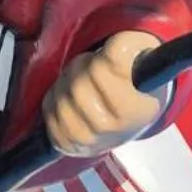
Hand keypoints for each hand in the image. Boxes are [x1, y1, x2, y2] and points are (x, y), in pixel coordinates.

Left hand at [43, 31, 163, 157]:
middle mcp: (112, 130)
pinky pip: (49, 116)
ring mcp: (90, 142)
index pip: (99, 72)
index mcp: (135, 109)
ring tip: (81, 83)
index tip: (110, 60)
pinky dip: (54, 101)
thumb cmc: (136, 80)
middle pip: (77, 86)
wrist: (134, 117)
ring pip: (60, 101)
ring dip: (65, 84)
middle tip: (92, 69)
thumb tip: (111, 53)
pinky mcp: (70, 146)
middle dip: (81, 69)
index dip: (101, 59)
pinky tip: (69, 98)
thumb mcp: (142, 54)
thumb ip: (128, 45)